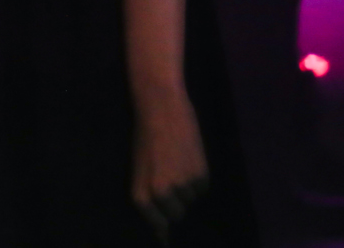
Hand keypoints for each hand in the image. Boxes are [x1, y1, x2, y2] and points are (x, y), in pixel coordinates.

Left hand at [131, 87, 209, 243]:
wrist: (160, 108)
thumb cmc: (144, 136)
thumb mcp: (140, 168)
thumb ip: (149, 194)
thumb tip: (164, 226)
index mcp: (140, 194)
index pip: (157, 225)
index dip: (163, 231)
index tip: (167, 239)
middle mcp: (160, 195)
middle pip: (177, 214)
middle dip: (176, 202)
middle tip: (171, 176)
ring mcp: (182, 186)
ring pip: (191, 199)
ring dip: (187, 187)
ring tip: (178, 161)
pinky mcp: (200, 176)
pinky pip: (202, 188)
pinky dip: (198, 177)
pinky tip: (189, 157)